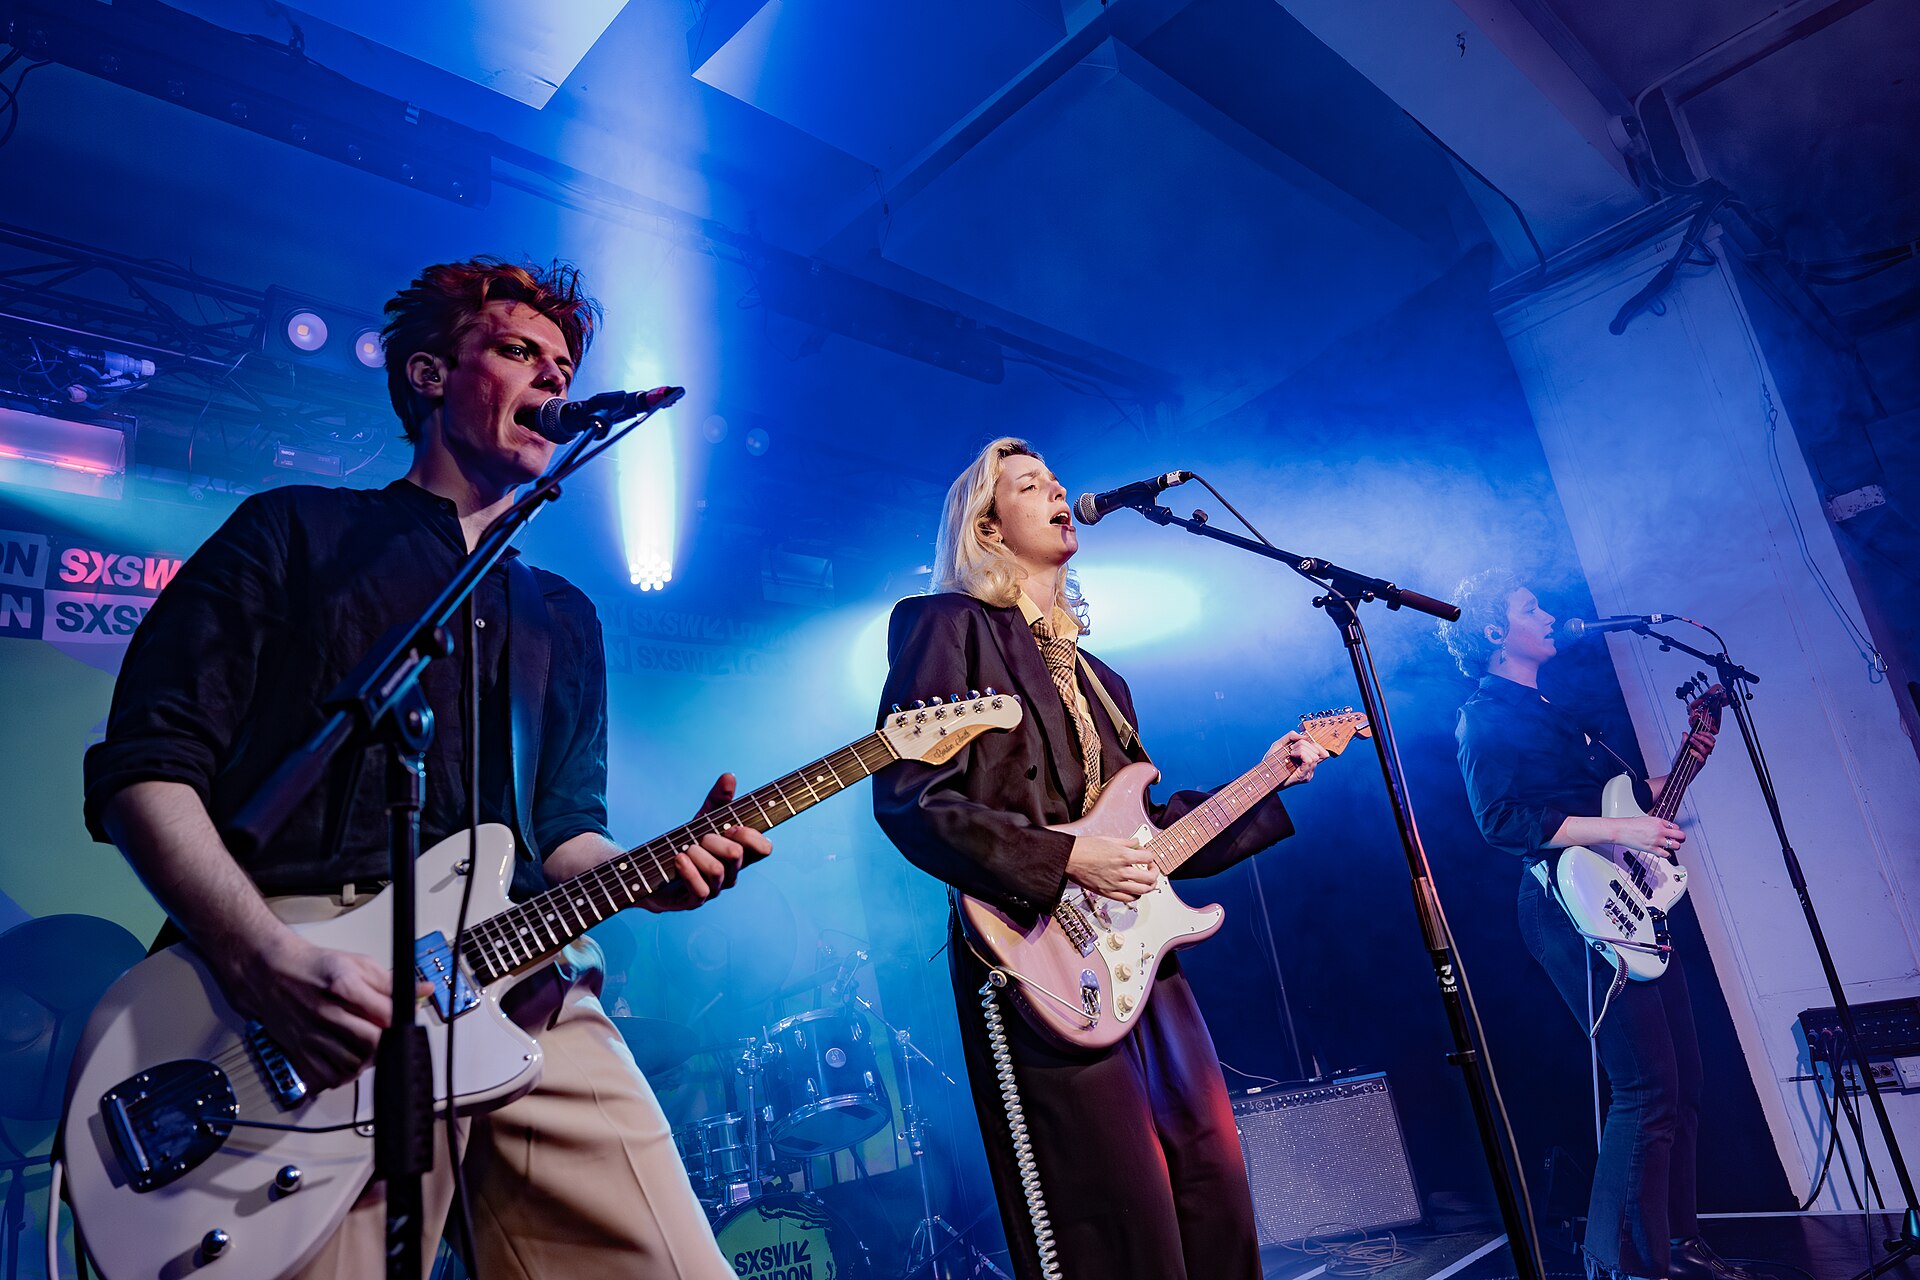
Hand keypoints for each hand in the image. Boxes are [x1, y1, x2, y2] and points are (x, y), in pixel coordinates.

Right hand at [216, 929, 411, 1090]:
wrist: (272, 973)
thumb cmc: (314, 968)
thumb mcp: (358, 964)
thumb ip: (391, 982)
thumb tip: (422, 989)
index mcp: (342, 986)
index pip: (386, 1015)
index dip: (402, 1020)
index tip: (403, 1020)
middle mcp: (325, 1013)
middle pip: (370, 1043)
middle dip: (386, 1043)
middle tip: (388, 1037)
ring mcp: (310, 1035)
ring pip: (351, 1065)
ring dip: (367, 1061)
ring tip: (369, 1048)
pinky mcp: (300, 1052)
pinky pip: (328, 1077)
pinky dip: (344, 1075)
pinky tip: (348, 1060)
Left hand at [640, 773, 771, 912]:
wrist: (651, 872)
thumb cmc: (685, 845)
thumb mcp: (701, 819)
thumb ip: (717, 799)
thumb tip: (729, 777)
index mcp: (739, 854)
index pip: (763, 849)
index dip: (752, 836)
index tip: (733, 826)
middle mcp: (731, 874)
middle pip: (737, 855)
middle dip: (715, 839)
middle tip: (700, 837)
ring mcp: (714, 889)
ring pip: (718, 871)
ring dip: (698, 854)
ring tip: (684, 850)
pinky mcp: (694, 902)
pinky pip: (701, 890)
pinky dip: (688, 871)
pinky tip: (678, 860)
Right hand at [1067, 835, 1156, 903]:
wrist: (1069, 858)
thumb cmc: (1084, 848)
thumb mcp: (1108, 839)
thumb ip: (1126, 842)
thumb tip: (1136, 843)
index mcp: (1123, 856)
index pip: (1148, 858)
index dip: (1150, 856)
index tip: (1146, 856)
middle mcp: (1122, 871)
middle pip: (1150, 877)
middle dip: (1154, 873)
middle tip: (1151, 869)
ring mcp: (1116, 884)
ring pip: (1142, 890)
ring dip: (1149, 886)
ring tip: (1147, 882)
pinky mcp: (1108, 892)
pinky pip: (1128, 899)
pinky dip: (1135, 896)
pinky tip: (1135, 891)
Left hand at [1274, 730, 1330, 787]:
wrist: (1264, 775)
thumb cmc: (1271, 761)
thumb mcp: (1280, 744)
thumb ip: (1291, 736)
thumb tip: (1304, 736)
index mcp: (1308, 761)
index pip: (1322, 752)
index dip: (1313, 743)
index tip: (1298, 743)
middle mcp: (1310, 768)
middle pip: (1317, 751)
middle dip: (1303, 744)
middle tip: (1291, 748)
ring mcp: (1308, 773)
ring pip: (1314, 755)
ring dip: (1301, 749)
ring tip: (1290, 752)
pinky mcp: (1304, 777)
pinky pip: (1309, 760)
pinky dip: (1301, 753)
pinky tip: (1292, 755)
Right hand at [1613, 816, 1686, 859]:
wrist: (1620, 830)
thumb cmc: (1630, 824)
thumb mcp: (1647, 819)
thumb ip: (1658, 824)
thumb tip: (1666, 828)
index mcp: (1659, 821)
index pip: (1676, 826)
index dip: (1675, 830)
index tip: (1673, 832)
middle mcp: (1659, 831)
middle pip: (1680, 836)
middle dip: (1681, 838)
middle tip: (1679, 840)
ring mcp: (1656, 840)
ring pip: (1676, 846)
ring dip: (1675, 846)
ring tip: (1670, 846)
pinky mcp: (1652, 849)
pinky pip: (1666, 854)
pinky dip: (1667, 854)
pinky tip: (1663, 852)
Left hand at [1682, 724, 1716, 764]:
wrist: (1678, 772)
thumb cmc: (1681, 762)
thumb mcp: (1682, 749)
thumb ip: (1684, 741)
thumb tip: (1685, 733)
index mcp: (1702, 749)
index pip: (1711, 740)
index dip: (1707, 735)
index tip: (1698, 731)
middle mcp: (1704, 754)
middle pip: (1711, 744)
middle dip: (1704, 738)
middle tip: (1695, 735)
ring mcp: (1702, 759)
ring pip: (1706, 750)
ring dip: (1698, 743)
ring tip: (1691, 740)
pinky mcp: (1699, 765)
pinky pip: (1701, 758)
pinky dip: (1696, 753)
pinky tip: (1690, 750)